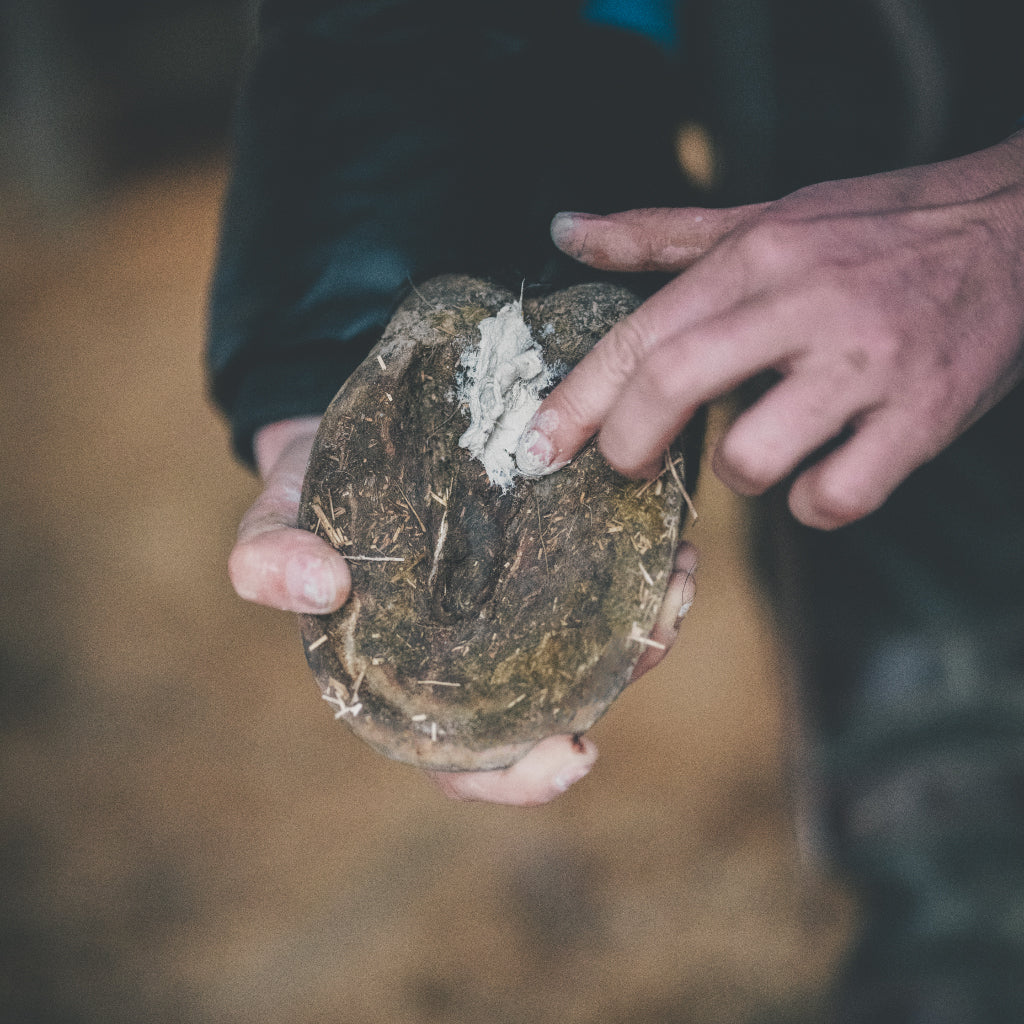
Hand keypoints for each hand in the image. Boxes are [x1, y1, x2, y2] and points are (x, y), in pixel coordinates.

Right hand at [230, 418, 696, 804]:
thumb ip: (268, 558)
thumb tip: (318, 587)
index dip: (518, 777)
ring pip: (598, 645)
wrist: (351, 432)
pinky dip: (641, 570)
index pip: (467, 761)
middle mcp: (478, 654)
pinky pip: (607, 580)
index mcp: (411, 681)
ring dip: (646, 623)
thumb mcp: (276, 520)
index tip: (575, 756)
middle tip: (654, 641)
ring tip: (675, 578)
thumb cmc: (313, 494)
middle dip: (615, 684)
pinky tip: (667, 537)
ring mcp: (520, 606)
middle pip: (555, 703)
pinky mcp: (548, 554)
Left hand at [526, 131, 1023, 528]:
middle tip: (627, 467)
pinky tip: (824, 474)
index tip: (537, 446)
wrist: (1016, 229)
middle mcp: (804, 306)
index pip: (641, 335)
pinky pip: (837, 496)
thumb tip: (567, 232)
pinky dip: (816, 503)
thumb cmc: (874, 231)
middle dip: (628, 445)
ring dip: (741, 473)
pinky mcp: (921, 416)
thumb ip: (659, 237)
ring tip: (761, 451)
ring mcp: (865, 365)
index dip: (576, 399)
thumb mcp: (765, 219)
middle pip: (675, 386)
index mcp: (757, 257)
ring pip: (755, 456)